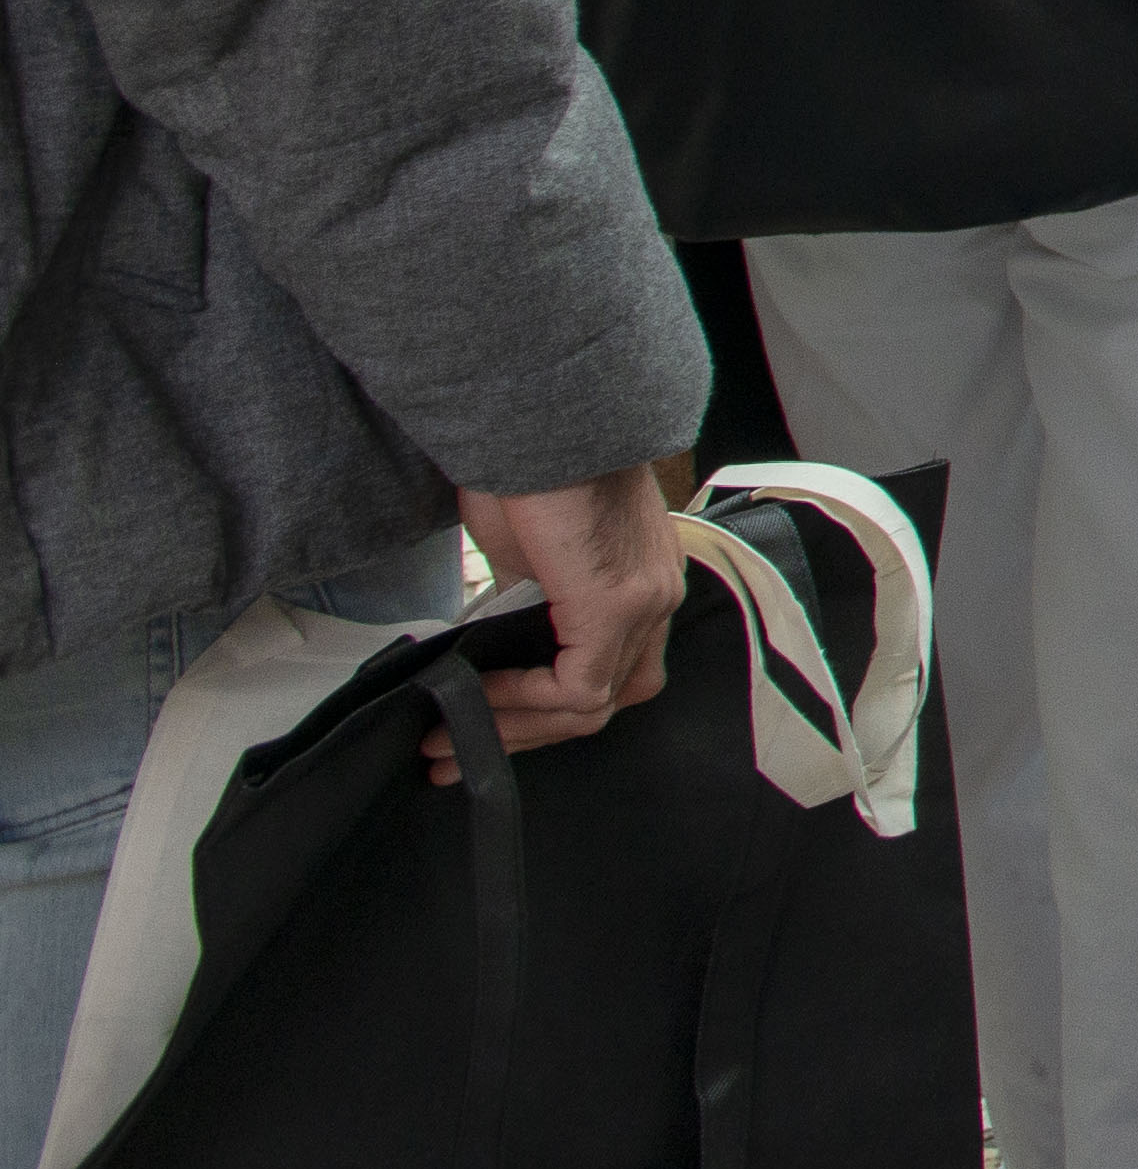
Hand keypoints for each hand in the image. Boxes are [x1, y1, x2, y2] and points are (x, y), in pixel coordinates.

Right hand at [441, 466, 686, 779]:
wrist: (535, 419)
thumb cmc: (529, 469)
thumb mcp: (531, 555)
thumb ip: (533, 604)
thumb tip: (498, 649)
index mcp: (643, 580)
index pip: (615, 670)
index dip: (547, 708)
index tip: (480, 723)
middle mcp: (658, 594)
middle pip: (610, 698)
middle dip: (527, 732)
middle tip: (455, 750)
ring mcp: (645, 600)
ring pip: (595, 704)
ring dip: (516, 727)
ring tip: (448, 737)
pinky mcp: (617, 603)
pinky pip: (580, 687)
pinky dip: (524, 701)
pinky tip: (478, 695)